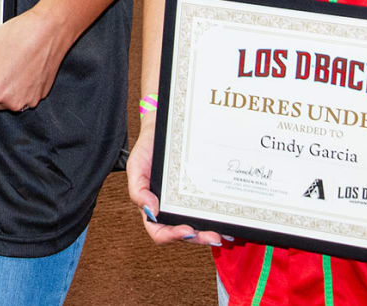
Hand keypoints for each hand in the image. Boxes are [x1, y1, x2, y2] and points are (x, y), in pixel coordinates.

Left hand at [0, 5, 72, 110]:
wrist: (49, 29)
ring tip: (8, 66)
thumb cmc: (19, 36)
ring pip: (9, 101)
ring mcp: (30, 99)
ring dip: (5, 90)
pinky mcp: (41, 94)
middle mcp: (14, 101)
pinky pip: (24, 96)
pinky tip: (21, 68)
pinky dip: (20, 87)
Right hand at [126, 124, 225, 246]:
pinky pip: (210, 208)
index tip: (186, 230)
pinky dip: (220, 216)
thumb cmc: (148, 149)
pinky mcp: (202, 192)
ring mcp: (188, 201)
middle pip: (185, 233)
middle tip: (213, 236)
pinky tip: (230, 218)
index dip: (172, 236)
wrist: (166, 128)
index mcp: (154, 208)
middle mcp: (172, 208)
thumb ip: (138, 190)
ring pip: (200, 224)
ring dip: (211, 231)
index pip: (160, 231)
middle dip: (199, 238)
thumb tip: (151, 211)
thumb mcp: (136, 167)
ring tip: (223, 231)